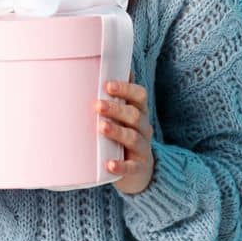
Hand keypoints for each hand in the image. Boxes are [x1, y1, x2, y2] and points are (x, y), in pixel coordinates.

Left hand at [98, 79, 154, 194]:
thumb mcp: (123, 118)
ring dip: (117, 132)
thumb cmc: (124, 137)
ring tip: (101, 128)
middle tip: (97, 105)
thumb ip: (115, 99)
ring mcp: (142, 149)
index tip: (107, 86)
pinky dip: (121, 166)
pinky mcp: (138, 168)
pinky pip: (131, 167)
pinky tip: (109, 165)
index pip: (139, 96)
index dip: (126, 89)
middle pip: (135, 115)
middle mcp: (144, 128)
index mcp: (139, 113)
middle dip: (116, 109)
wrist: (139, 172)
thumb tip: (104, 68)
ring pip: (133, 138)